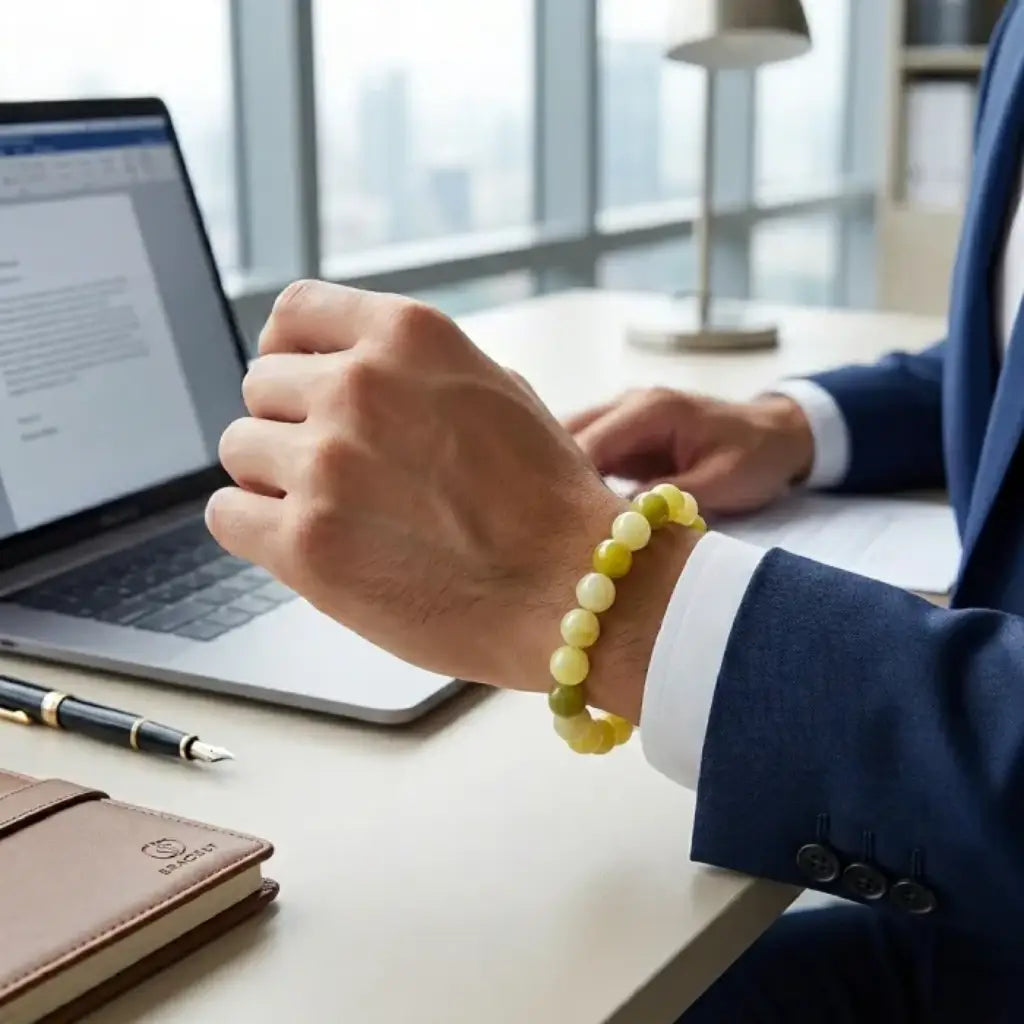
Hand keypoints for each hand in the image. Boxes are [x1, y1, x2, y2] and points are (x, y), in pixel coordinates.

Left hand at [207, 282, 696, 721]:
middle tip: (336, 470)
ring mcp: (327, 464)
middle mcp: (358, 386)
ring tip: (332, 512)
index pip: (294, 311)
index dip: (288, 350)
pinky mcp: (306, 544)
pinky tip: (303, 543)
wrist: (578, 588)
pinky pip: (227, 514)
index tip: (296, 383)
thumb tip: (343, 370)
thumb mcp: (494, 388)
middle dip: (290, 426)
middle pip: (260, 387)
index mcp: (408, 335)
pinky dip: (255, 527)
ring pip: (238, 449)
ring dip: (273, 479)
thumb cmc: (547, 499)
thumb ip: (412, 369)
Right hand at [566, 388, 814, 515]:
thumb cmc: (755, 456)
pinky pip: (587, 452)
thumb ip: (668, 496)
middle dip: (551, 473)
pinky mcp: (625, 437)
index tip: (551, 516)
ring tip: (545, 515)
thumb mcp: (719, 482)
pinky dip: (573, 476)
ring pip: (571, 440)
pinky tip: (566, 507)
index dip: (565, 478)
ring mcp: (624, 417)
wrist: (779, 433)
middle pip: (568, 433)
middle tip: (537, 518)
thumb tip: (619, 518)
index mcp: (651, 408)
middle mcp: (629, 404)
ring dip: (558, 474)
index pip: (590, 440)